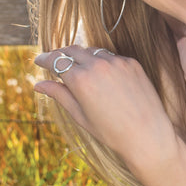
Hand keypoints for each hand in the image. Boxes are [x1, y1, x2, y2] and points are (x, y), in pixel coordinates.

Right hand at [34, 46, 179, 178]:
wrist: (147, 134)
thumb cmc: (111, 131)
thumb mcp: (80, 115)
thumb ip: (59, 95)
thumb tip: (38, 84)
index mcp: (80, 79)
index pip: (56, 60)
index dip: (44, 59)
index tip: (38, 60)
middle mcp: (98, 65)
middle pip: (72, 50)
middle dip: (60, 54)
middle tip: (54, 60)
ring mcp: (117, 62)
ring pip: (92, 51)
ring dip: (82, 56)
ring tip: (77, 67)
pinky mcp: (132, 63)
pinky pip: (111, 56)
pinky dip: (101, 61)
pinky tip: (100, 74)